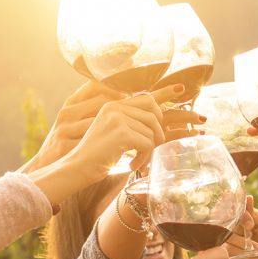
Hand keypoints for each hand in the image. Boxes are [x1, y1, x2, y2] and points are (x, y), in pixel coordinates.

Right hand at [31, 85, 188, 205]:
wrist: (75, 169)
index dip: (165, 94)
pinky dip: (144, 158)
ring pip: (152, 132)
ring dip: (148, 151)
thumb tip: (156, 124)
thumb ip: (129, 124)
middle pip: (154, 113)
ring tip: (136, 162)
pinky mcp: (121, 132)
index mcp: (112, 105)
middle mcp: (115, 107)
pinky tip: (132, 166)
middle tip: (150, 149)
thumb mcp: (112, 135)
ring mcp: (117, 118)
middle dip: (159, 133)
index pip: (145, 96)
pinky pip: (148, 144)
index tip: (181, 89)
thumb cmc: (95, 157)